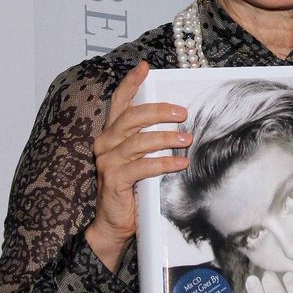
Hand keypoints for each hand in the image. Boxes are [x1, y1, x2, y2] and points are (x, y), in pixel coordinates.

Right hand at [85, 61, 190, 271]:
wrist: (114, 224)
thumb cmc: (132, 190)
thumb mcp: (140, 160)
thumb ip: (150, 142)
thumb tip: (180, 125)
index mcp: (111, 134)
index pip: (119, 103)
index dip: (131, 83)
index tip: (145, 67)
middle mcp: (105, 143)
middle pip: (131, 117)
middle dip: (158, 111)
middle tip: (182, 112)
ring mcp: (108, 161)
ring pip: (139, 141)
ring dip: (166, 138)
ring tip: (187, 139)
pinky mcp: (114, 179)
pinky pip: (141, 166)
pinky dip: (163, 164)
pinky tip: (180, 165)